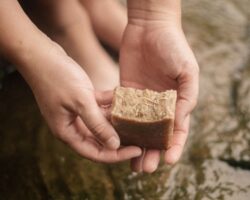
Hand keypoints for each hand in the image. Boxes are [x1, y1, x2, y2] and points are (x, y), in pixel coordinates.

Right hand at [26, 43, 141, 162]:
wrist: (41, 54)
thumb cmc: (57, 77)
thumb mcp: (81, 101)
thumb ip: (97, 124)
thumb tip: (114, 145)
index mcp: (67, 132)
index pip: (95, 152)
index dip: (116, 155)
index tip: (137, 149)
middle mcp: (71, 126)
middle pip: (99, 140)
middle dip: (118, 138)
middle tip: (139, 136)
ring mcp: (76, 113)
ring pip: (100, 122)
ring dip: (115, 119)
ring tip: (135, 116)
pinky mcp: (80, 101)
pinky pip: (98, 107)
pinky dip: (108, 103)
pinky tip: (120, 97)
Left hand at [120, 16, 198, 171]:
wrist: (149, 27)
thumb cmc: (173, 46)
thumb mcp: (187, 71)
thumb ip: (186, 97)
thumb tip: (180, 123)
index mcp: (177, 102)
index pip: (177, 130)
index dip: (174, 146)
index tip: (168, 160)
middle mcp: (159, 104)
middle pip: (156, 134)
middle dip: (151, 151)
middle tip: (145, 167)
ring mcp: (141, 100)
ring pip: (137, 128)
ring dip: (134, 145)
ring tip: (129, 162)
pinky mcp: (125, 92)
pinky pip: (122, 111)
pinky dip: (118, 124)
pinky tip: (114, 136)